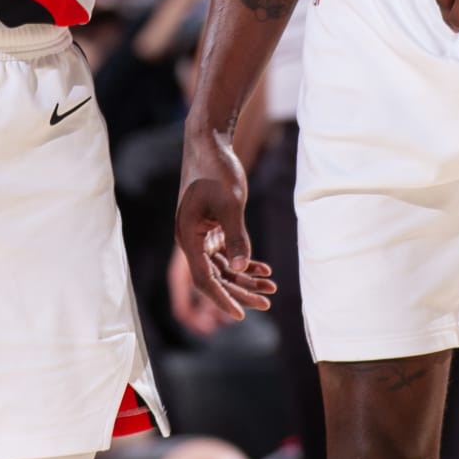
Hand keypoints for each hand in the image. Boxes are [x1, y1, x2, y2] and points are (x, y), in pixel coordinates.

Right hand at [176, 126, 274, 321]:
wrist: (210, 143)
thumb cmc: (217, 170)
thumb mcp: (231, 204)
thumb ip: (236, 237)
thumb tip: (241, 269)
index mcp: (188, 237)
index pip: (203, 279)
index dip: (221, 299)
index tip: (240, 315)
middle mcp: (191, 240)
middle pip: (215, 277)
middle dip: (240, 292)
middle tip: (266, 303)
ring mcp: (201, 235)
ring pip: (223, 267)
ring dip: (245, 278)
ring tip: (271, 288)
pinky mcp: (211, 227)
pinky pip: (227, 253)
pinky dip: (244, 261)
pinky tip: (264, 269)